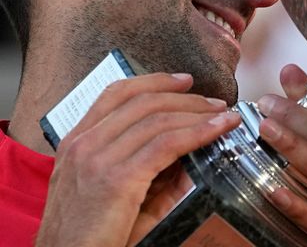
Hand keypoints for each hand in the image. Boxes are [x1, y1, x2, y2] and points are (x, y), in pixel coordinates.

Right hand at [35, 73, 241, 246]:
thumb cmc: (90, 235)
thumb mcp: (112, 192)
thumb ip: (145, 168)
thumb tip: (189, 150)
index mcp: (76, 142)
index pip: (115, 95)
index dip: (154, 82)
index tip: (184, 81)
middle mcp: (83, 144)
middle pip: (142, 102)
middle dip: (185, 98)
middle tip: (215, 103)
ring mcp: (96, 159)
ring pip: (157, 120)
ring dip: (198, 113)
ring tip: (224, 116)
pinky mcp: (116, 179)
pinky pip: (166, 144)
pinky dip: (198, 132)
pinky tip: (218, 130)